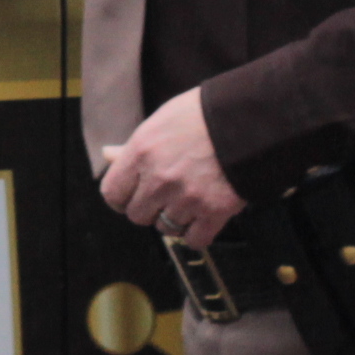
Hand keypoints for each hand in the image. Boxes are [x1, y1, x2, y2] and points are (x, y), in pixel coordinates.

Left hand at [96, 89, 243, 245]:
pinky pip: (195, 239)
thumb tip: (107, 154)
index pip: (112, 194)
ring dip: (174, 219)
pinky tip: (202, 218)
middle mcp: (159, 179)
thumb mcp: (160, 122)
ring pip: (166, 228)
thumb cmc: (201, 115)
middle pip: (137, 215)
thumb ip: (132, 146)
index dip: (120, 198)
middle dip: (148, 208)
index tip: (130, 196)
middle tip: (164, 196)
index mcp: (141, 153)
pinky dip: (197, 233)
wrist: (247, 120)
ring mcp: (187, 198)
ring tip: (187, 201)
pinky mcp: (214, 211)